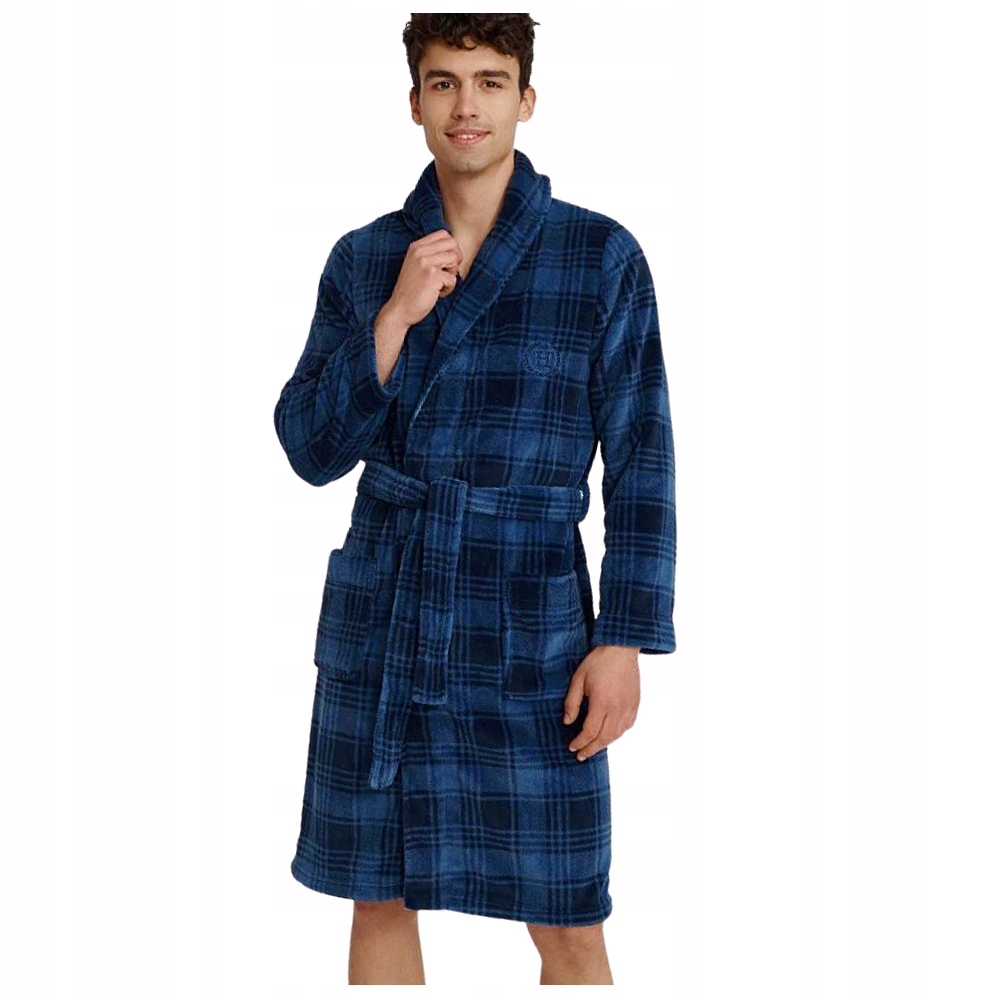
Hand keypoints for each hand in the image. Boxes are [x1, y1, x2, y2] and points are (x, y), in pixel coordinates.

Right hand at [383, 229, 462, 328]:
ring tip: (441, 284)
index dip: (451, 247)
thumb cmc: (412, 290)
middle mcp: (420, 251)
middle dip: (456, 258)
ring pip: (455, 258)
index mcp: (416, 246)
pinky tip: (437, 294)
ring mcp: (425, 262)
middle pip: (453, 243)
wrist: (399, 309)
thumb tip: (456, 248)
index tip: (447, 262)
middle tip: (448, 273)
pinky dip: (448, 289)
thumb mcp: (417, 265)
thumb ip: (431, 254)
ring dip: (452, 274)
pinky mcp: (432, 276)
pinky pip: (453, 279)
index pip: (444, 234)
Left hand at [564, 645, 640, 760]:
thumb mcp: (578, 679)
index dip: (580, 742)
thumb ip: (572, 703)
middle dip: (591, 749)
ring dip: (604, 744)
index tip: (572, 747)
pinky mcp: (635, 704)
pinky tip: (610, 735)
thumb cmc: (598, 662)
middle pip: (604, 738)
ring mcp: (628, 708)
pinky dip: (618, 734)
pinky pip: (627, 726)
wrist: (621, 649)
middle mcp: (617, 709)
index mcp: (602, 703)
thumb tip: (567, 722)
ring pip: (617, 735)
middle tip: (581, 755)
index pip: (590, 731)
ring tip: (593, 747)